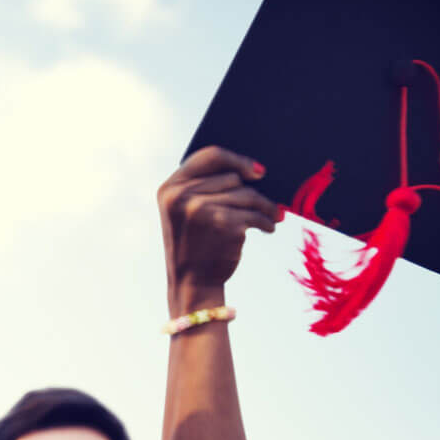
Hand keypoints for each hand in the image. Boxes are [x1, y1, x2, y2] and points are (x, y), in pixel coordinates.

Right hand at [160, 146, 276, 308]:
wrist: (192, 283)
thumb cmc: (194, 244)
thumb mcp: (185, 211)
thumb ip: (204, 186)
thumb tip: (257, 170)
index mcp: (169, 189)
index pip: (209, 156)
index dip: (237, 159)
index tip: (257, 171)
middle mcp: (182, 196)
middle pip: (233, 177)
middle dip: (251, 191)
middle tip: (262, 204)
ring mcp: (201, 210)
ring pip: (248, 194)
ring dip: (265, 206)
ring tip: (270, 216)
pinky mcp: (224, 223)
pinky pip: (256, 213)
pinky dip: (267, 221)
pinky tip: (267, 228)